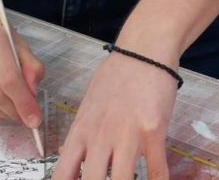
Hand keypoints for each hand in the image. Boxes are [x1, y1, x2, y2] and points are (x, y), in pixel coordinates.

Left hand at [53, 48, 178, 179]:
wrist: (144, 50)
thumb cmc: (116, 75)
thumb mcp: (88, 105)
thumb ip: (81, 135)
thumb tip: (70, 157)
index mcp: (81, 132)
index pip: (62, 176)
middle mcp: (100, 137)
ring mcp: (127, 135)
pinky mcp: (154, 131)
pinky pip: (156, 168)